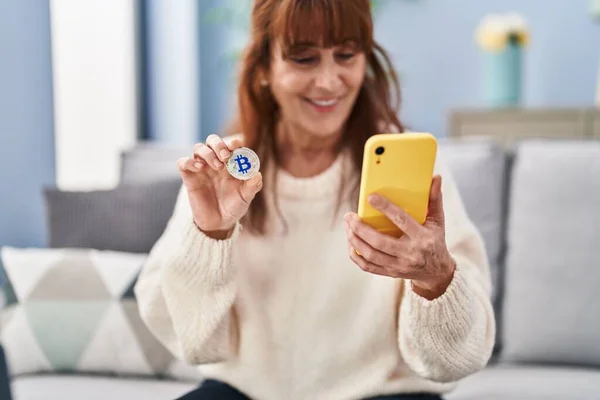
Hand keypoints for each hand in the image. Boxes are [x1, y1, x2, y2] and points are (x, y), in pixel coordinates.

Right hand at [178, 134, 262, 238]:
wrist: (219, 222)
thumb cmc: (234, 206)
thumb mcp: (246, 197)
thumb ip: (253, 185)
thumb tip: (257, 174)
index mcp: (231, 162)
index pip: (230, 144)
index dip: (233, 141)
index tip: (236, 145)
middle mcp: (215, 161)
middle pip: (212, 140)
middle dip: (218, 144)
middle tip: (226, 157)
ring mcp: (201, 168)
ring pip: (198, 148)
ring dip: (208, 153)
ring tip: (217, 167)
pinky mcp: (189, 177)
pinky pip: (183, 163)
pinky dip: (189, 161)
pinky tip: (199, 168)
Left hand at [344, 175, 455, 299]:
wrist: (437, 272)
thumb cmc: (435, 241)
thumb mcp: (438, 221)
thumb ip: (434, 199)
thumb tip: (435, 178)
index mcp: (422, 238)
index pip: (402, 220)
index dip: (386, 208)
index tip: (370, 197)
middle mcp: (410, 253)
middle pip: (379, 241)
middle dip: (360, 228)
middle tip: (349, 216)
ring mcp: (399, 266)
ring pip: (371, 254)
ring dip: (355, 240)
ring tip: (347, 226)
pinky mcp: (390, 273)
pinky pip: (368, 266)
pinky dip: (356, 255)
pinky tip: (351, 242)